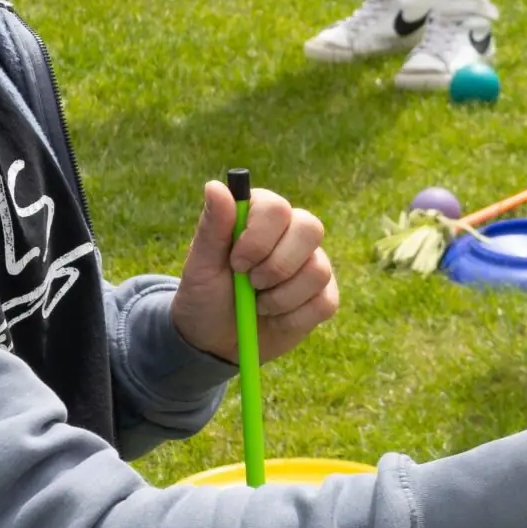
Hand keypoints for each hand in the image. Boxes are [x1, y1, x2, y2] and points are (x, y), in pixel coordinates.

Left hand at [171, 181, 337, 363]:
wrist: (216, 342)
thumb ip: (212, 227)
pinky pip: (325, 302)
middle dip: (278, 266)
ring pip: (319, 270)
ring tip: (259, 306)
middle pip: (310, 229)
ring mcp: (312, 264)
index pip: (277, 208)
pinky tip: (276, 319)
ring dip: (282, 297)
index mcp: (260, 217)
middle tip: (252, 284)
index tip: (236, 263)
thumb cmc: (205, 297)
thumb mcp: (201, 266)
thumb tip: (215, 185)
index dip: (259, 238)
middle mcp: (291, 233)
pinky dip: (294, 318)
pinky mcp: (324, 296)